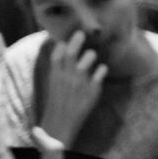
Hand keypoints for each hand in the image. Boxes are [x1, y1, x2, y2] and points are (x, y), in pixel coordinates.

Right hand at [40, 31, 106, 146]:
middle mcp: (67, 78)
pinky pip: (99, 74)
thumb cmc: (59, 102)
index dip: (63, 45)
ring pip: (86, 62)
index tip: (67, 37)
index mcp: (55, 76)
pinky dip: (102, 70)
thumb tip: (64, 49)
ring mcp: (79, 84)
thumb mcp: (55, 84)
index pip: (57, 56)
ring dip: (90, 56)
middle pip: (71, 54)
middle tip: (81, 33)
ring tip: (91, 55)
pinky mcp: (91, 91)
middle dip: (76, 41)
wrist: (60, 125)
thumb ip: (60, 68)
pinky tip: (102, 69)